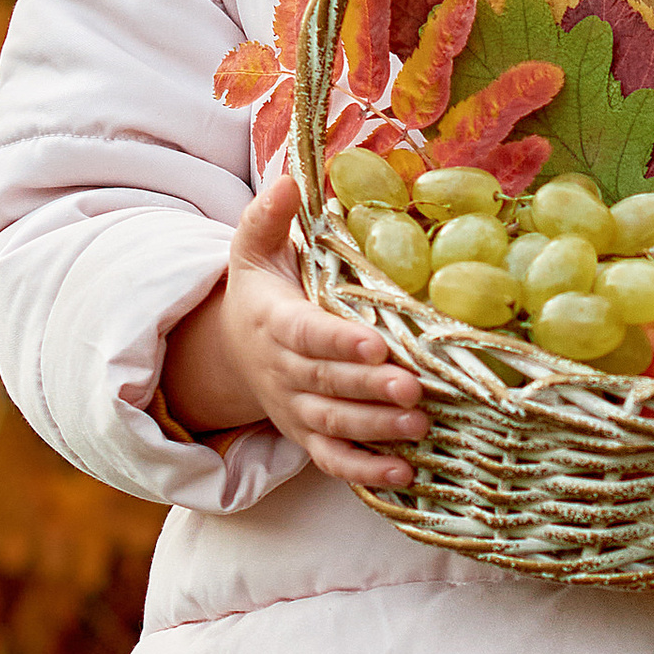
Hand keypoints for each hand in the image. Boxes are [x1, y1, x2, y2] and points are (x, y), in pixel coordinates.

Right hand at [162, 172, 425, 490]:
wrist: (234, 350)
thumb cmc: (262, 291)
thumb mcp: (253, 249)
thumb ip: (268, 217)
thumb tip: (289, 178)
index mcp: (274, 321)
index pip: (307, 334)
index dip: (340, 341)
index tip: (377, 342)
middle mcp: (283, 371)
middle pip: (327, 383)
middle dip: (369, 388)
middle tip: (414, 388)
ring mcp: (295, 409)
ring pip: (333, 425)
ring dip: (375, 429)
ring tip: (419, 425)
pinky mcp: (307, 437)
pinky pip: (332, 462)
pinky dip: (365, 474)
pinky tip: (405, 476)